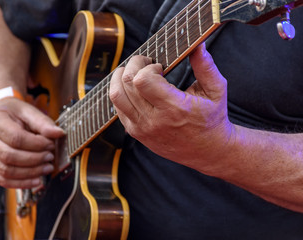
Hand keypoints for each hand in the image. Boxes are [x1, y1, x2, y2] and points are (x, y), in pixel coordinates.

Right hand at [0, 97, 64, 187]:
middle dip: (34, 160)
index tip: (51, 145)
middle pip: (9, 156)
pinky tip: (36, 180)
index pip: (16, 138)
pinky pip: (2, 180)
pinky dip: (21, 183)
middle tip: (50, 157)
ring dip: (30, 173)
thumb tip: (58, 133)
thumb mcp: (28, 111)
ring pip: (6, 171)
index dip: (36, 144)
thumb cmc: (13, 113)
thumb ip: (43, 122)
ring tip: (46, 168)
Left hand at [109, 44, 234, 173]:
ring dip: (120, 77)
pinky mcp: (136, 133)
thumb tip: (197, 44)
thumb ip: (206, 66)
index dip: (147, 67)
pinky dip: (121, 93)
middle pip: (126, 84)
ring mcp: (142, 128)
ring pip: (116, 96)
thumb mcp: (216, 90)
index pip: (142, 80)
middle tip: (145, 63)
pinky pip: (117, 108)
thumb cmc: (212, 118)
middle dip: (133, 65)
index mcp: (175, 108)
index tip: (159, 66)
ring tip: (133, 72)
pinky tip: (134, 89)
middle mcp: (154, 120)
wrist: (206, 151)